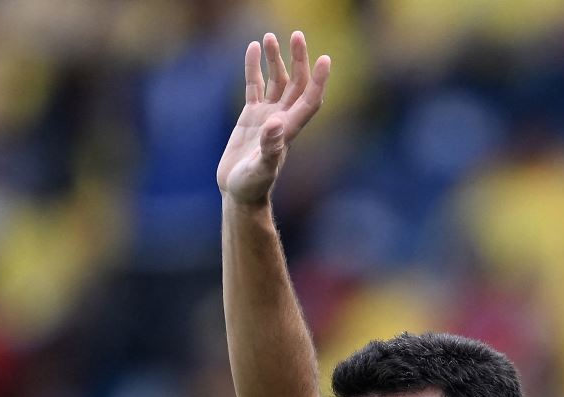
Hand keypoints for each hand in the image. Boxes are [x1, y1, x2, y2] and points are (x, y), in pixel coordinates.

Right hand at [215, 30, 330, 206]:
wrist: (238, 193)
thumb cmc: (252, 186)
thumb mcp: (260, 169)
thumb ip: (269, 147)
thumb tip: (274, 123)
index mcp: (290, 129)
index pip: (310, 99)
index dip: (318, 80)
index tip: (324, 59)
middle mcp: (282, 119)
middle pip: (296, 83)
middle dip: (298, 60)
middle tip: (296, 35)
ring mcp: (267, 116)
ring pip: (277, 81)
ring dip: (276, 59)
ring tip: (268, 37)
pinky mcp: (251, 116)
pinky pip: (255, 86)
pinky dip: (254, 68)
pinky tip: (252, 49)